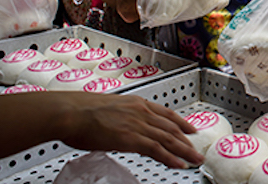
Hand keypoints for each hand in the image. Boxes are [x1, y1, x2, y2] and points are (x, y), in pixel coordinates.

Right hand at [55, 92, 202, 168]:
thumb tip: (119, 124)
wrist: (70, 112)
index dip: (182, 122)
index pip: (166, 113)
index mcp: (136, 103)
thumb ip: (121, 116)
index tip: (191, 129)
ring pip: (169, 138)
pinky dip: (170, 157)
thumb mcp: (108, 108)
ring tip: (195, 160)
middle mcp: (141, 112)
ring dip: (184, 150)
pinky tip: (179, 164)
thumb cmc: (80, 111)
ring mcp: (137, 125)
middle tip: (197, 150)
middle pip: (172, 127)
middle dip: (187, 140)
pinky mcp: (131, 138)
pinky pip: (157, 149)